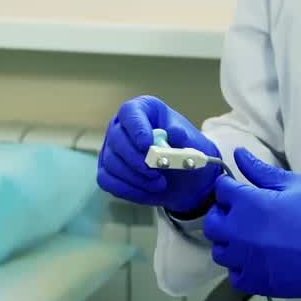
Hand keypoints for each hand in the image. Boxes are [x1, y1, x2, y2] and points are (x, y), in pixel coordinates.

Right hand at [96, 96, 221, 213]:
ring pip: (112, 162)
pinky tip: (147, 190)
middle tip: (156, 173)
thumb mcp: (192, 141)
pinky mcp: (108, 170)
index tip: (148, 145)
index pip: (130, 113)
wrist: (188, 178)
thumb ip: (183, 136)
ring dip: (136, 178)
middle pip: (117, 139)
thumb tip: (175, 132)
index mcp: (142, 110)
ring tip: (159, 183)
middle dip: (136, 160)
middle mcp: (122, 126)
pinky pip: (108, 181)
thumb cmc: (187, 152)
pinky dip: (128, 189)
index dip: (136, 129)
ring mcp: (112, 149)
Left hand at [203, 148, 300, 297]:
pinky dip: (241, 268)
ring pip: (220, 251)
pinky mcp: (260, 284)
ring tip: (251, 238)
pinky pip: (235, 276)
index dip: (229, 187)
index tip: (241, 190)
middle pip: (213, 223)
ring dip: (230, 242)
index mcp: (251, 204)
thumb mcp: (296, 184)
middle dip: (223, 214)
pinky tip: (257, 260)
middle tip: (244, 214)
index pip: (220, 190)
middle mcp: (242, 233)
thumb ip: (261, 171)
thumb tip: (238, 154)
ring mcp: (249, 261)